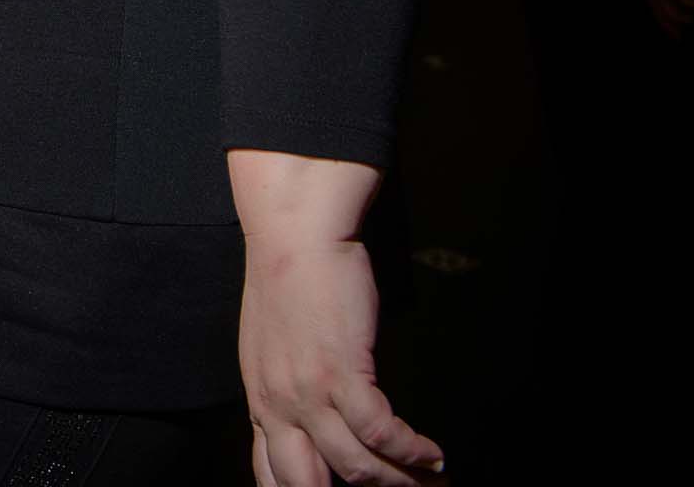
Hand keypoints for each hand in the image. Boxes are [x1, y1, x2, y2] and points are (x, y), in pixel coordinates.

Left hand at [239, 237, 443, 486]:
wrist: (294, 233)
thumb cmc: (287, 282)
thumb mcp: (271, 350)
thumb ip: (286, 392)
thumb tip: (315, 427)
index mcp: (259, 403)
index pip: (271, 476)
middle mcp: (277, 407)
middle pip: (307, 485)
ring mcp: (307, 392)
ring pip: (355, 467)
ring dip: (399, 481)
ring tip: (430, 482)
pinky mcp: (341, 370)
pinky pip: (381, 431)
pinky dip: (412, 450)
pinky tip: (434, 455)